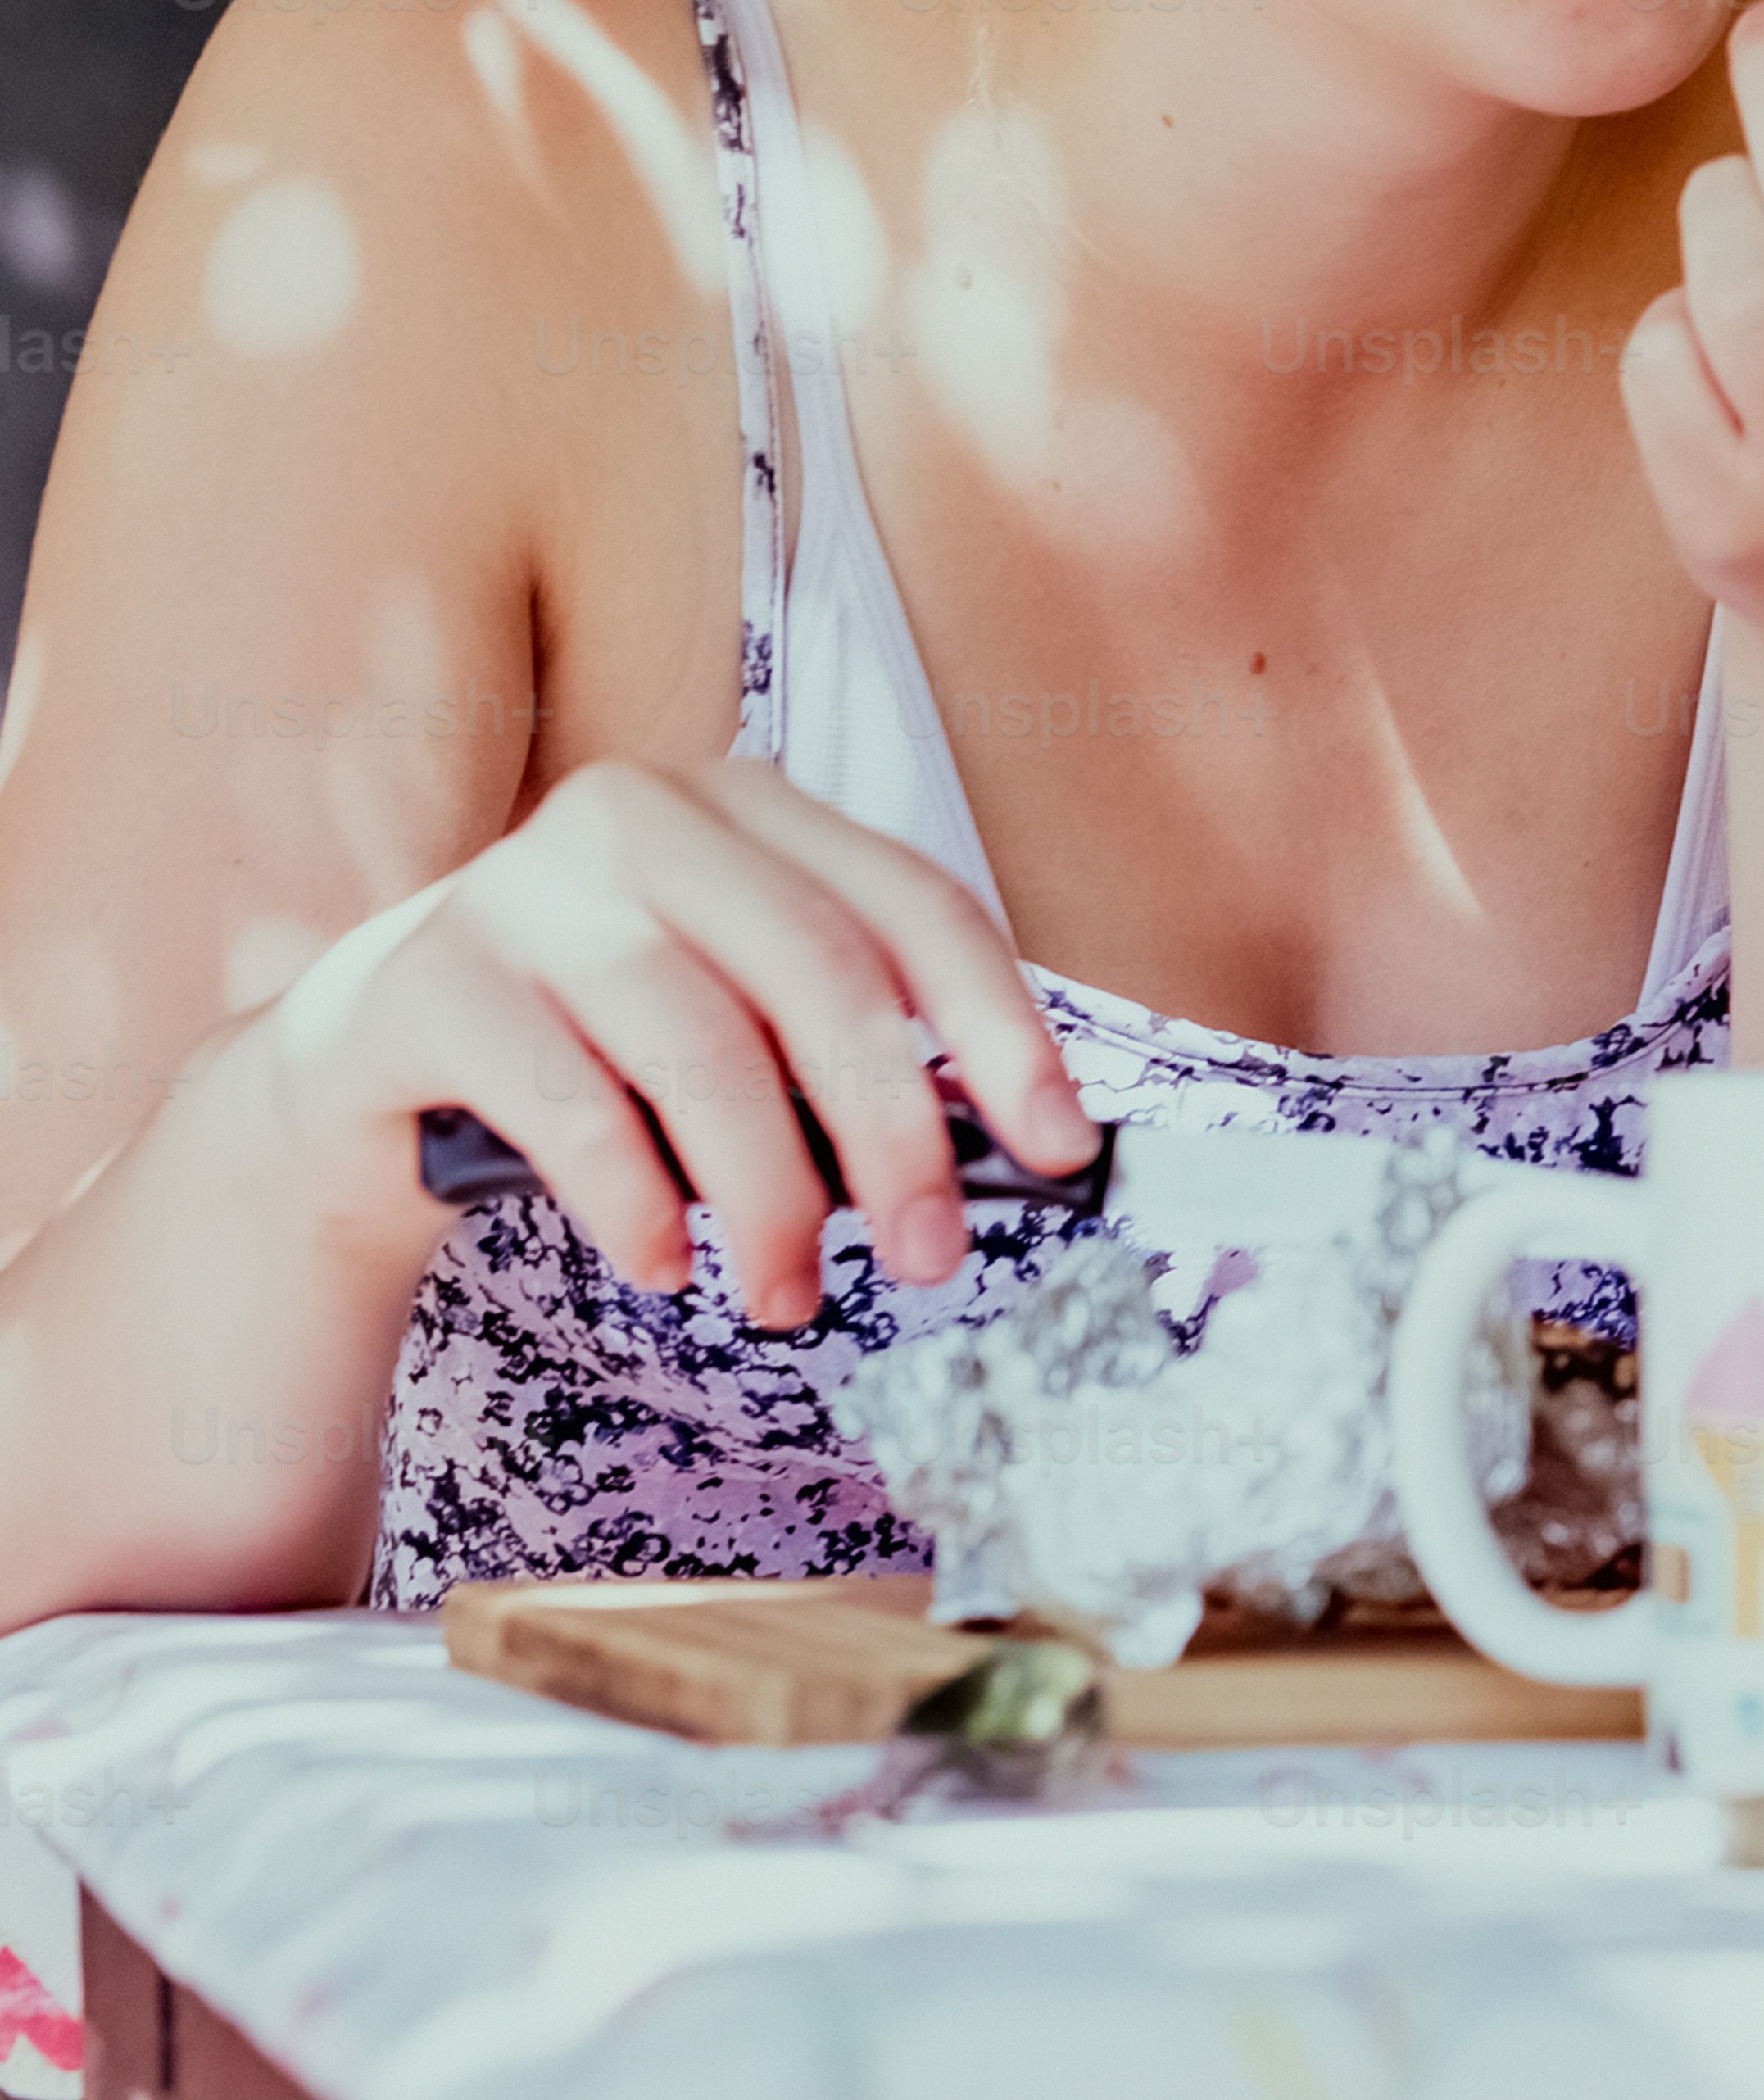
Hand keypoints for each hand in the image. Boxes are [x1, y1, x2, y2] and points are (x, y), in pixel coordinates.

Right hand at [241, 758, 1091, 1324]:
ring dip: (766, 1194)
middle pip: (823, 975)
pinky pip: (568, 1101)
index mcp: (750, 805)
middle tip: (927, 1257)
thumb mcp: (738, 1030)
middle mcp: (640, 814)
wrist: (364, 1077)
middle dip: (896, 1133)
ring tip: (783, 1294)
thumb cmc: (597, 1052)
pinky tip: (664, 1262)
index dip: (1004, 1030)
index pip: (918, 907)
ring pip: (701, 1043)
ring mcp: (522, 885)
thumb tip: (1012, 1149)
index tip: (1063, 1150)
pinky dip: (636, 1200)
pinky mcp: (427, 978)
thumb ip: (852, 1058)